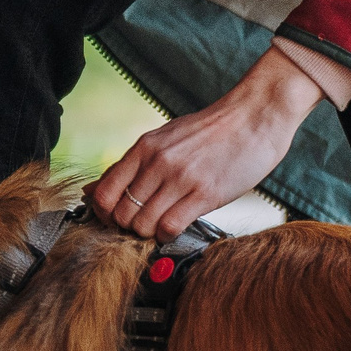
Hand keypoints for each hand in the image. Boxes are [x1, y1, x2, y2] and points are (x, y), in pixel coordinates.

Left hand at [89, 47, 329, 238]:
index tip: (116, 218)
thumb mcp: (166, 138)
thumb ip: (134, 164)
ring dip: (149, 233)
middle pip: (121, 214)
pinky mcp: (205, 193)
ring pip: (142, 225)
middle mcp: (157, 162)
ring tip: (162, 225)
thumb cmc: (213, 129)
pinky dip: (168, 235)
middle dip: (128, 227)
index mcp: (144, 147)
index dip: (104, 214)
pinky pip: (170, 227)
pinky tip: (176, 227)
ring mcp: (180, 178)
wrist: (255, 116)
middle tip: (143, 224)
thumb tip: (95, 189)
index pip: (103, 192)